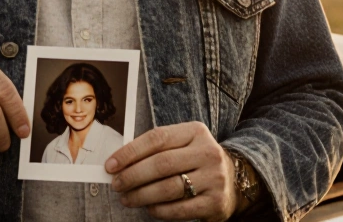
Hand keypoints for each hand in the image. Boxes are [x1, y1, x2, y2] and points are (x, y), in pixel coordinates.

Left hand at [106, 122, 241, 220]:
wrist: (232, 181)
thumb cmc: (194, 161)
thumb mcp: (182, 145)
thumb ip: (155, 150)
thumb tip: (118, 164)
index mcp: (195, 132)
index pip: (157, 138)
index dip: (130, 152)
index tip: (110, 165)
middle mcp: (208, 152)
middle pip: (161, 163)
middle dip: (133, 175)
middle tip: (116, 184)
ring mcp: (214, 178)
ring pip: (168, 187)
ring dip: (141, 195)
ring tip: (127, 198)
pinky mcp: (215, 202)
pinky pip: (179, 209)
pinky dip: (158, 210)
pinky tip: (148, 208)